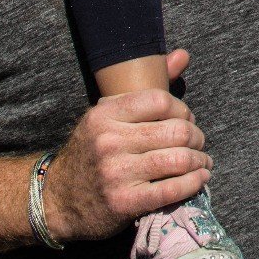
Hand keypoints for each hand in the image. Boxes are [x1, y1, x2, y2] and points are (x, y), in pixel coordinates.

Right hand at [45, 50, 210, 241]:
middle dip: (196, 137)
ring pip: (178, 159)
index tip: (187, 120)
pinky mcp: (123, 203)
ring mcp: (115, 173)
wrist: (55, 201)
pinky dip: (193, 183)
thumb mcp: (108, 115)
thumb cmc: (92, 152)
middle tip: (198, 143)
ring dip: (199, 160)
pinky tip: (200, 178)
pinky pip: (171, 190)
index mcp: (105, 114)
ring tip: (203, 161)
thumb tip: (184, 55)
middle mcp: (109, 142)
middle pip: (175, 131)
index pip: (161, 101)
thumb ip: (148, 87)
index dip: (183, 110)